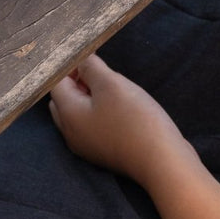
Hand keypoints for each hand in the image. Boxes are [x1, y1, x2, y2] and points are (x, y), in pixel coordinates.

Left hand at [49, 53, 192, 189]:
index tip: (88, 55)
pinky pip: (93, 126)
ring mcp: (87, 146)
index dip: (69, 66)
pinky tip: (119, 106)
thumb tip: (79, 60)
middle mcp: (71, 133)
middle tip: (98, 70)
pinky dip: (98, 112)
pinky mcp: (104, 152)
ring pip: (78, 113)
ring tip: (111, 86)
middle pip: (64, 100)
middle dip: (76, 82)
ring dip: (89, 97)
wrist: (163, 163)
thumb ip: (90, 68)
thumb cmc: (134, 119)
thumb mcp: (111, 84)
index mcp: (67, 115)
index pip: (56, 83)